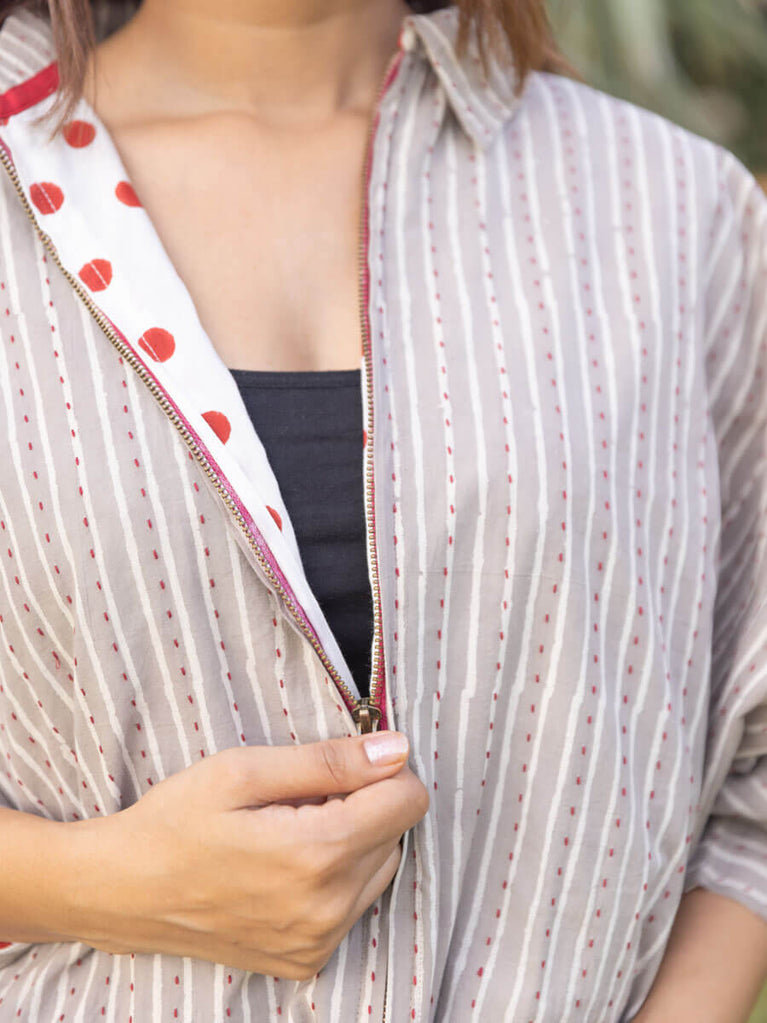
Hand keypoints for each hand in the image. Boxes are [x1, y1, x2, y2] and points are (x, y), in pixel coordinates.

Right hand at [62, 733, 428, 979]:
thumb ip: (330, 761)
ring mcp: (317, 942)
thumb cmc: (176, 820)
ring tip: (288, 831)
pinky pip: (352, 907)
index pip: (408, 800)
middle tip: (298, 800)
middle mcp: (328, 908)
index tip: (339, 766)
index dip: (380, 770)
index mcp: (317, 854)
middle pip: (395, 834)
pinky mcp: (305, 961)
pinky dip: (333, 879)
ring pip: (379, 870)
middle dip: (361, 805)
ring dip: (351, 842)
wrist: (122, 890)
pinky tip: (283, 867)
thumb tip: (397, 750)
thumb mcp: (245, 771)